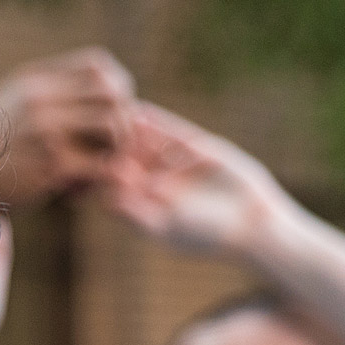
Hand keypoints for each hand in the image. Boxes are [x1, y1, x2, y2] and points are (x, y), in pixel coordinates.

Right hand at [0, 47, 137, 206]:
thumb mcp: (11, 101)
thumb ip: (47, 90)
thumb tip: (91, 84)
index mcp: (36, 80)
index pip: (98, 64)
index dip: (117, 83)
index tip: (113, 106)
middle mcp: (43, 99)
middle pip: (112, 92)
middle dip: (124, 116)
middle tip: (114, 140)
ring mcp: (48, 130)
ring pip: (113, 124)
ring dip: (117, 146)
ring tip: (101, 164)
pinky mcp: (52, 164)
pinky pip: (100, 164)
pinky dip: (101, 177)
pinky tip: (83, 189)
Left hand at [103, 102, 300, 262]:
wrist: (250, 222)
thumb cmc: (205, 234)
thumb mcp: (167, 227)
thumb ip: (137, 214)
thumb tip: (107, 201)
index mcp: (143, 205)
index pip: (115, 185)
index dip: (104, 172)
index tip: (95, 161)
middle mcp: (154, 183)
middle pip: (127, 160)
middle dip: (113, 146)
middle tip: (98, 132)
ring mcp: (173, 164)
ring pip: (147, 143)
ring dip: (131, 130)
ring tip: (116, 115)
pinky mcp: (195, 148)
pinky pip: (172, 131)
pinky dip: (157, 121)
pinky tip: (142, 110)